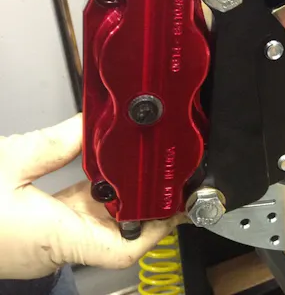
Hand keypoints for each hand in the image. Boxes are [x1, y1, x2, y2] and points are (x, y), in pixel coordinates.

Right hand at [0, 114, 183, 278]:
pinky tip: (95, 173)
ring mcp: (40, 247)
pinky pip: (69, 219)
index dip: (158, 228)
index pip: (126, 248)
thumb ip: (55, 144)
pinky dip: (87, 198)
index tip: (178, 205)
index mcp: (56, 239)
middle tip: (165, 176)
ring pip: (91, 223)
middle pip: (115, 230)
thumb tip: (91, 123)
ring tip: (137, 168)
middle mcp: (53, 251)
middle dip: (141, 202)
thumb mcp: (8, 163)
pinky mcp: (28, 240)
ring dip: (114, 197)